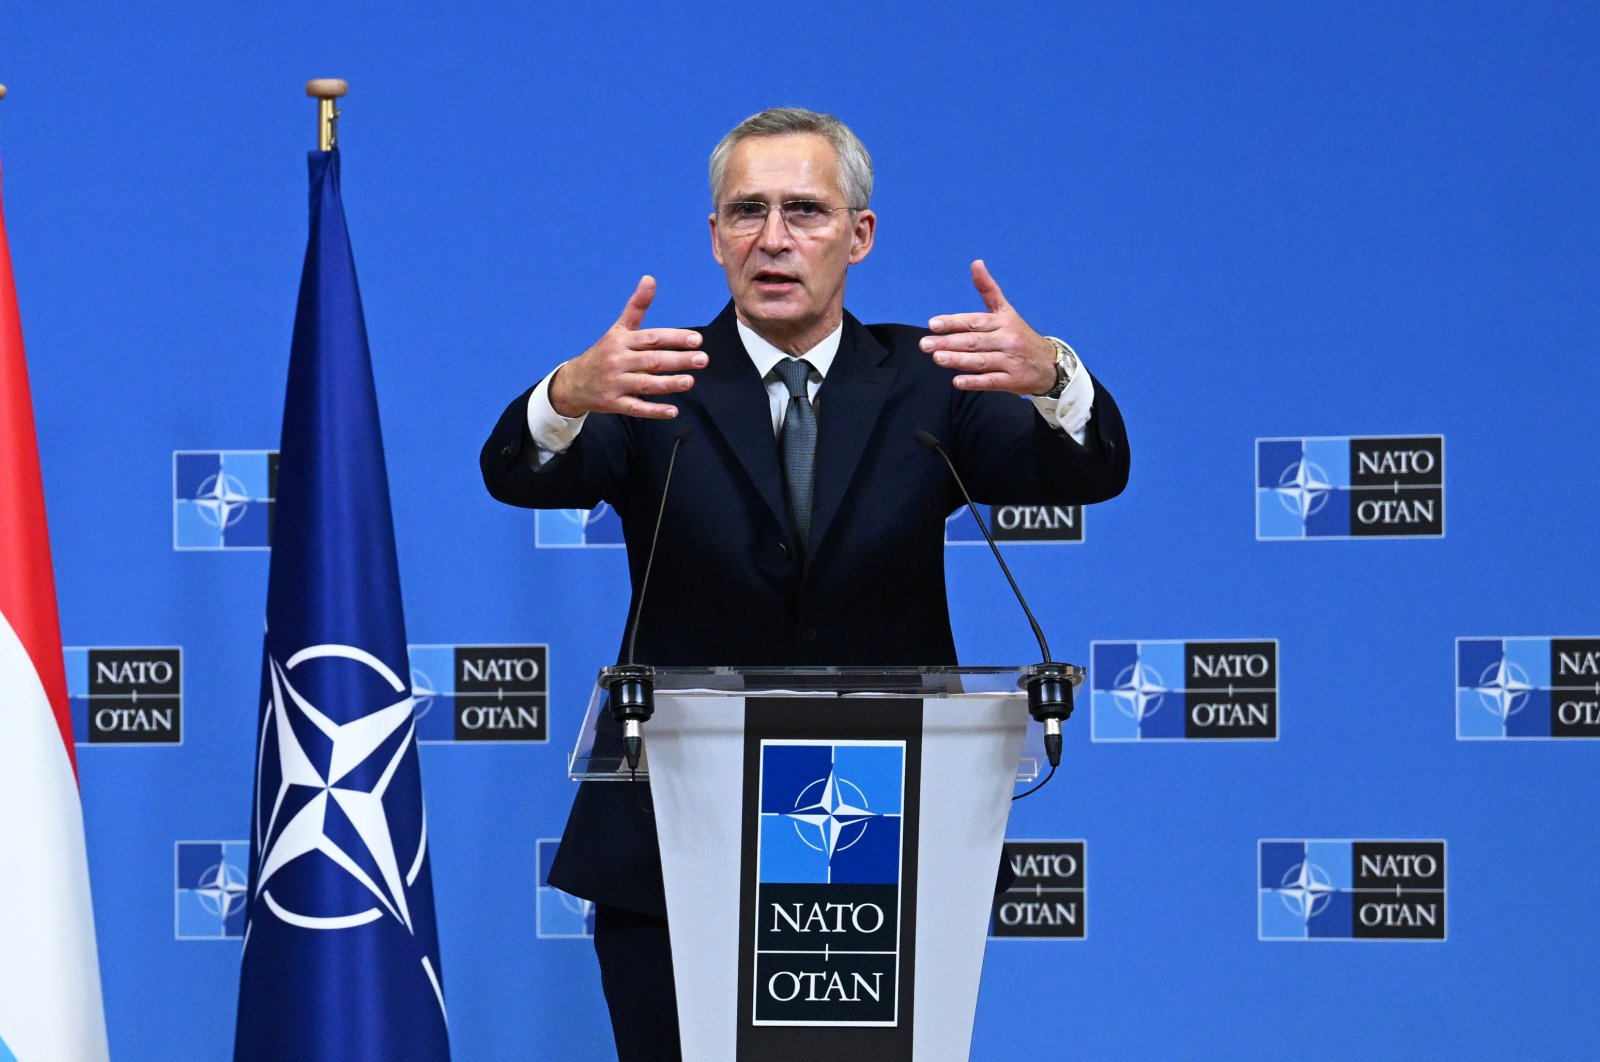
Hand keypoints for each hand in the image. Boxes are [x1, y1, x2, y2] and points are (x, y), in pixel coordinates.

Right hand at [547, 276, 706, 418]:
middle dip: (678, 360)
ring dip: (669, 384)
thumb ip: (637, 306)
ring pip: (645, 384)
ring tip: (690, 381)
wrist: (573, 382)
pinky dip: (654, 411)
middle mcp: (618, 361)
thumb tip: (650, 279)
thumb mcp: (618, 329)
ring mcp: (615, 383)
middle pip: (652, 361)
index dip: (674, 338)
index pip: (652, 338)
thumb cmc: (604, 353)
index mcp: (622, 341)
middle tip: (702, 359)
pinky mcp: (613, 404)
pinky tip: (673, 411)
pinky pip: (635, 408)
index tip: (696, 340)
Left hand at [919, 260, 1055, 395]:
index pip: (974, 321)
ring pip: (980, 361)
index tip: (932, 324)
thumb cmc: (1020, 335)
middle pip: (973, 341)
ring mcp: (1010, 361)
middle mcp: (1007, 340)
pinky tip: (957, 382)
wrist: (1050, 364)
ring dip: (958, 360)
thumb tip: (976, 263)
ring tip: (937, 358)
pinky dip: (974, 381)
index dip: (953, 322)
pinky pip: (991, 381)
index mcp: (1003, 322)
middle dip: (948, 342)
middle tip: (925, 344)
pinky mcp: (1012, 381)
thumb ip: (988, 290)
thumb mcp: (1006, 311)